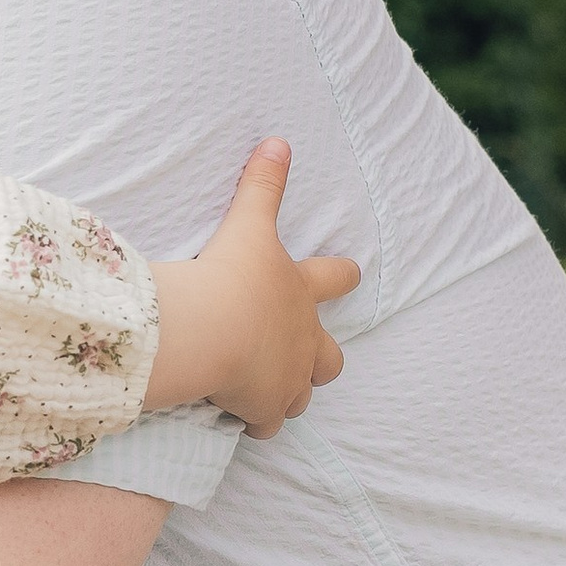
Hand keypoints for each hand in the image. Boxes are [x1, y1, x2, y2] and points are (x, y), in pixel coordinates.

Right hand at [150, 141, 359, 439]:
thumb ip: (262, 185)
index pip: (335, 279)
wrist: (212, 328)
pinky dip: (258, 423)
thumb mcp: (248, 224)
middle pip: (329, 358)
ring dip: (289, 394)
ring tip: (269, 395)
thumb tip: (278, 141)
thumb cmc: (230, 275)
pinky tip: (243, 421)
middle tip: (309, 359)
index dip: (344, 275)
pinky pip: (266, 425)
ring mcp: (288, 378)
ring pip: (301, 395)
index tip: (354, 272)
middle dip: (322, 359)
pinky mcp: (265, 407)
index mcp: (300, 292)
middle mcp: (304, 339)